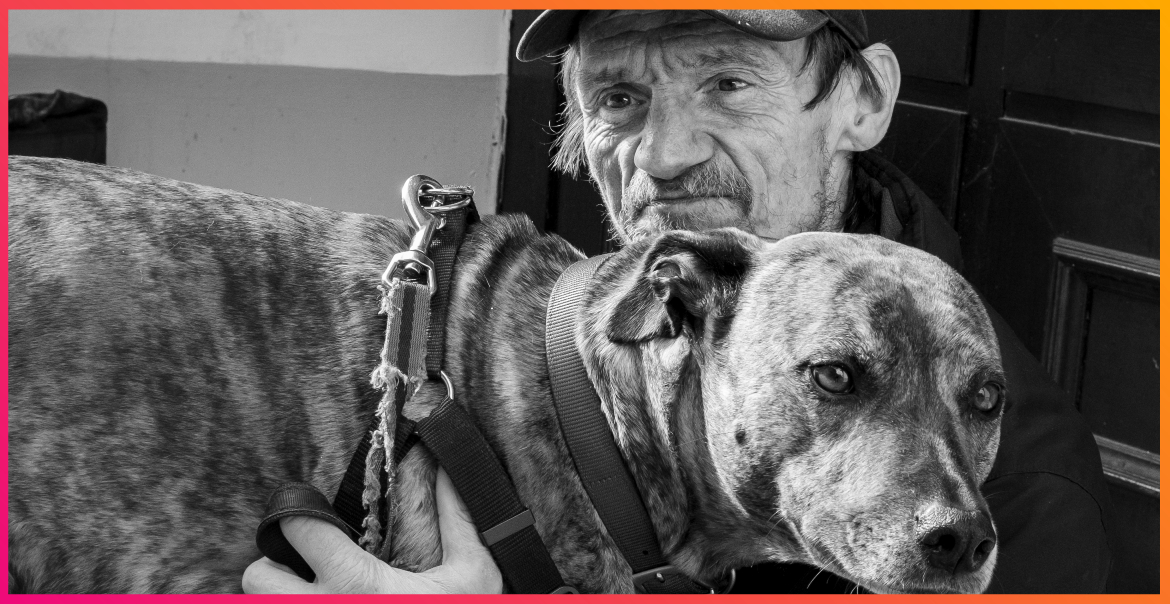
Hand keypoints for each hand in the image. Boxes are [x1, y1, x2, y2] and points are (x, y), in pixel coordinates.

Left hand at [242, 468, 502, 593]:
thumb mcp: (473, 574)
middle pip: (257, 576)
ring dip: (278, 595)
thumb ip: (458, 520)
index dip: (300, 514)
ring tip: (315, 591)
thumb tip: (449, 470)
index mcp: (357, 584)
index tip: (318, 519)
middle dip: (276, 564)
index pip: (295, 527)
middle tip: (308, 564)